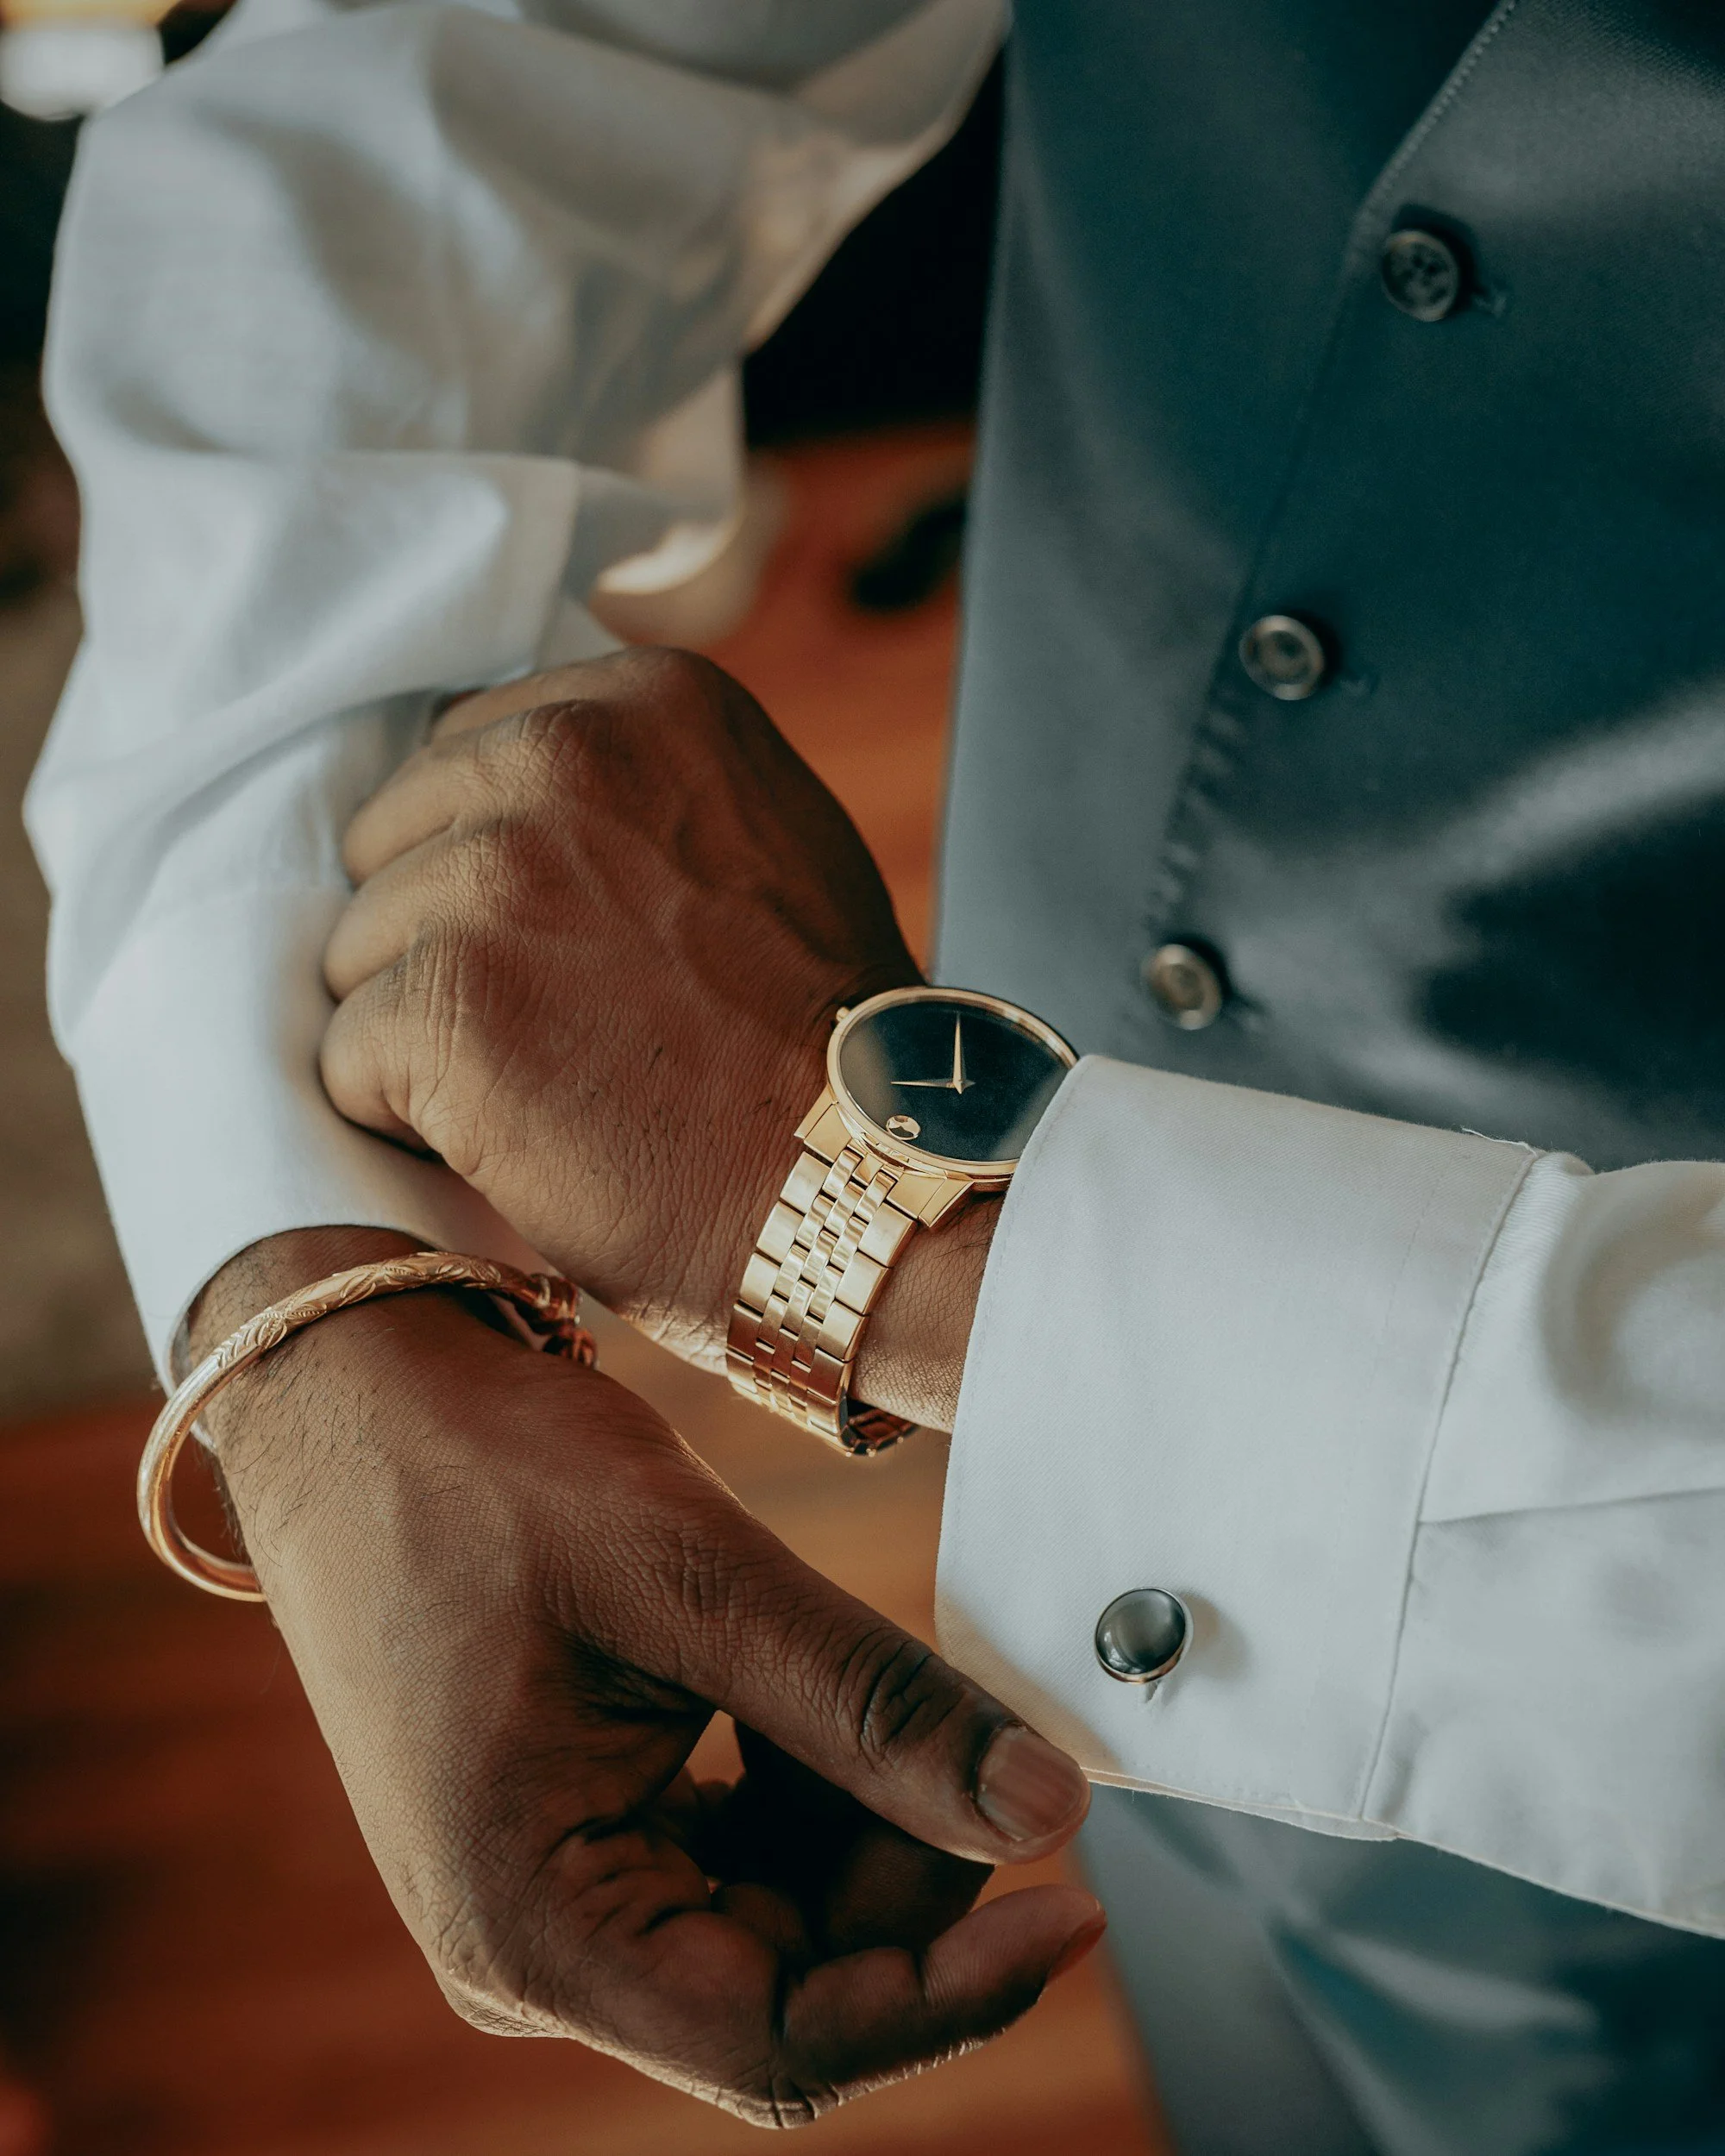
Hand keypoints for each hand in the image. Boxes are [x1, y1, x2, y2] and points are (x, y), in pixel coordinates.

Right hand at [196, 1228, 1099, 2121]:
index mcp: (531, 1924)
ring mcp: (551, 1889)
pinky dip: (808, 1783)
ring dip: (862, 1820)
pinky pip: (730, 1852)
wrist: (350, 1390)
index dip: (944, 1993)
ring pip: (773, 1916)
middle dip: (908, 1872)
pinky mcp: (574, 1828)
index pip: (781, 2044)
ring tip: (887, 1682)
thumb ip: (872, 1707)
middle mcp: (533, 1945)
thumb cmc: (480, 1471)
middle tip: (983, 1734)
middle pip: (788, 1979)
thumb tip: (1050, 1815)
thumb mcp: (693, 1579)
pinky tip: (820, 1686)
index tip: (1074, 1904)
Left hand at [322, 650, 922, 1375]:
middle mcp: (565, 757)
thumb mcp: (765, 835)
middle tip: (560, 1028)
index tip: (575, 946)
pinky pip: (343, 1056)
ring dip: (426, 1035)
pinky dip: (405, 1119)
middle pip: (391, 842)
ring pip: (356, 951)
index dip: (496, 871)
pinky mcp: (445, 1002)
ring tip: (550, 1087)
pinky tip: (515, 1139)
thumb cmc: (817, 1043)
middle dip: (443, 939)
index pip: (462, 759)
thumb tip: (503, 781)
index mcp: (645, 702)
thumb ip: (640, 785)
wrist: (860, 1194)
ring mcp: (498, 876)